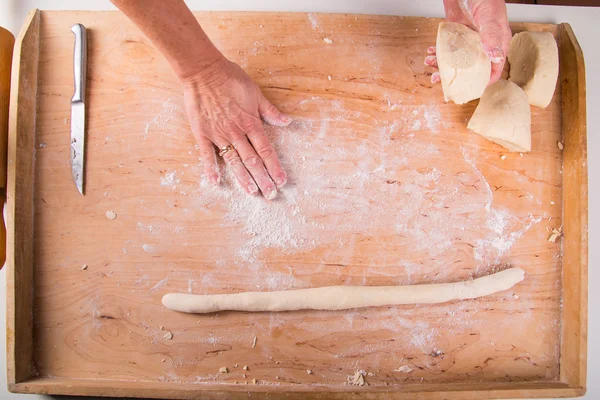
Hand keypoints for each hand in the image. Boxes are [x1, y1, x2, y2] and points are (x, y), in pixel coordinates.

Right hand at [183, 58, 291, 199]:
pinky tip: (215, 182)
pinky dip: (210, 168)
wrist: (203, 71)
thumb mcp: (255, 93)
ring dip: (243, 178)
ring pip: (234, 161)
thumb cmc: (230, 78)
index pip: (266, 150)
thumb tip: (287, 122)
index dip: (275, 167)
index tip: (282, 181)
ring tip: (252, 192)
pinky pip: (207, 154)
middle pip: (253, 161)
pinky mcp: (202, 133)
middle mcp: (236, 133)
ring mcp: (219, 135)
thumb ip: (270, 111)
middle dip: (263, 179)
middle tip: (271, 194)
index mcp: (251, 123)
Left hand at [427, 0, 511, 83]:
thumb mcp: (489, 17)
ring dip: (442, 65)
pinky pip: (447, 48)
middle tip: (441, 81)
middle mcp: (482, 43)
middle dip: (455, 77)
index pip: (493, 69)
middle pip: (471, 68)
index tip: (468, 91)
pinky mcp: (456, 33)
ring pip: (456, 60)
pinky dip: (437, 52)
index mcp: (496, 42)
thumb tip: (496, 57)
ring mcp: (468, 39)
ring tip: (431, 66)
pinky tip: (430, 52)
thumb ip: (491, 36)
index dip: (481, 82)